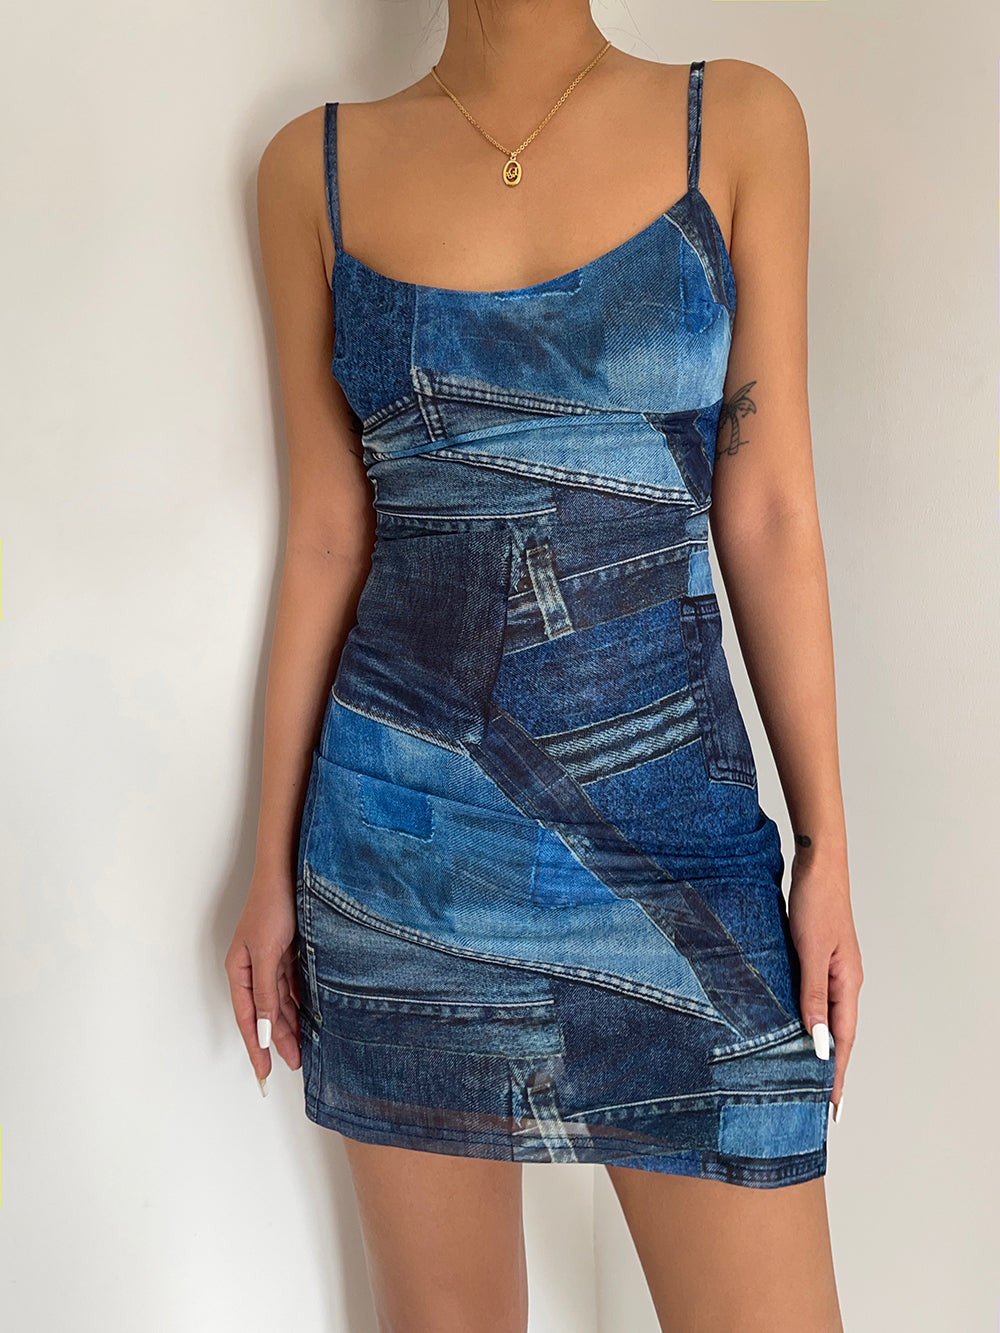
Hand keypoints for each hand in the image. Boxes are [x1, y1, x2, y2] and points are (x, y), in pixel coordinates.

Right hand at [225, 868, 301, 1095]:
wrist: (289, 872)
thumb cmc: (272, 906)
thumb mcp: (266, 953)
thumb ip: (265, 992)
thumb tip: (264, 1028)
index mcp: (240, 970)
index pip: (248, 1018)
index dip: (255, 1047)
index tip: (263, 1073)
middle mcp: (254, 969)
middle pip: (266, 1013)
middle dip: (278, 1040)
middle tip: (295, 1064)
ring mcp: (271, 961)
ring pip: (281, 1002)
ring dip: (290, 1025)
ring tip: (304, 1048)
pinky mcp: (288, 953)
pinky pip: (293, 987)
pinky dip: (300, 1004)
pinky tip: (310, 1018)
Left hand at [786, 854, 862, 1119]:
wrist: (818, 865)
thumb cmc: (817, 903)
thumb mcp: (811, 951)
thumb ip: (812, 995)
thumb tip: (815, 1039)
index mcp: (848, 983)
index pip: (843, 1040)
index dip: (835, 1074)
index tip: (830, 1107)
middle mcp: (843, 981)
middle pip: (837, 1034)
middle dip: (827, 1068)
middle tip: (815, 1102)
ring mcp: (831, 970)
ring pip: (823, 1016)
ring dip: (814, 1044)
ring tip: (800, 1074)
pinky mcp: (816, 958)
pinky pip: (812, 997)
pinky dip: (805, 1017)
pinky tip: (791, 1026)